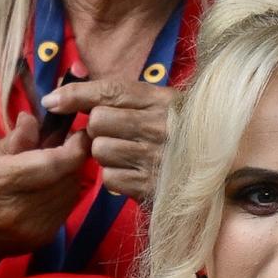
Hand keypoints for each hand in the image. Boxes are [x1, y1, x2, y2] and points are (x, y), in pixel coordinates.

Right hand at [0, 112, 88, 275]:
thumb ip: (11, 142)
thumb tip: (33, 120)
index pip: (52, 163)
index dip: (74, 147)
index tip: (81, 134)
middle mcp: (20, 207)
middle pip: (67, 176)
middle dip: (72, 157)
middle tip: (64, 144)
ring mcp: (35, 226)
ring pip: (71, 191)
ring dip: (69, 173)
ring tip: (53, 163)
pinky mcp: (45, 237)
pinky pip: (66, 206)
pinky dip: (64, 191)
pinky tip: (49, 185)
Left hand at [42, 78, 173, 201]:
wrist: (224, 178)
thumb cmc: (185, 138)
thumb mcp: (164, 108)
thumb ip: (123, 98)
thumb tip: (61, 96)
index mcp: (164, 102)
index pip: (110, 90)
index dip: (75, 94)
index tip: (52, 102)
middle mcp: (161, 127)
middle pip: (98, 121)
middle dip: (97, 130)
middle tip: (115, 136)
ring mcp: (157, 159)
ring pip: (100, 151)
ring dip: (106, 156)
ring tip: (128, 157)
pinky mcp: (153, 187)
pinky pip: (110, 178)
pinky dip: (116, 179)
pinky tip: (134, 176)